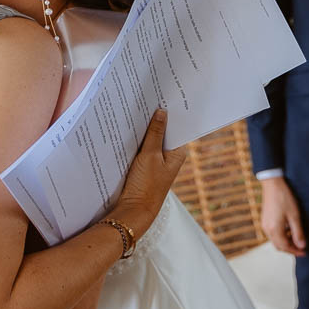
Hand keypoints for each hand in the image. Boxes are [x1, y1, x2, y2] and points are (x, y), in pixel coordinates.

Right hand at [111, 110, 187, 238]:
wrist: (134, 211)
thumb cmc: (146, 186)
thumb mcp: (150, 155)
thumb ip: (155, 133)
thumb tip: (161, 112)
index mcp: (178, 153)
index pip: (176, 128)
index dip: (170, 114)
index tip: (163, 97)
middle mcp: (170, 157)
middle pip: (163, 132)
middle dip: (155, 119)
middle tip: (147, 99)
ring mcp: (157, 162)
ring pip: (152, 140)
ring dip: (145, 130)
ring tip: (137, 110)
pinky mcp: (145, 167)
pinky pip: (143, 148)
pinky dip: (138, 141)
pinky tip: (129, 130)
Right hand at [258, 176, 305, 255]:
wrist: (272, 184)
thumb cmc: (284, 198)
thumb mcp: (294, 216)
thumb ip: (298, 233)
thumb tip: (302, 246)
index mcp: (274, 230)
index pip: (285, 247)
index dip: (295, 251)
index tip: (304, 252)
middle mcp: (267, 229)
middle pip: (279, 246)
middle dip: (290, 249)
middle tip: (301, 248)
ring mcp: (264, 225)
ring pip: (275, 240)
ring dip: (286, 242)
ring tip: (297, 238)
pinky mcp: (265, 220)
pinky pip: (272, 233)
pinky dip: (281, 236)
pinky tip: (289, 230)